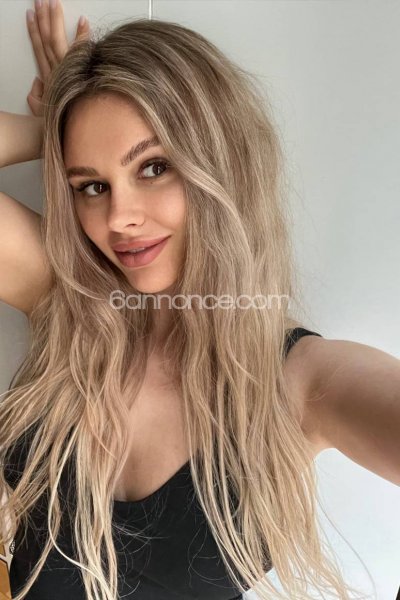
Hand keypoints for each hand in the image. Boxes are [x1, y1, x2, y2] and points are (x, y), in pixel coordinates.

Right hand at [26, 0, 89, 116]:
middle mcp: (55, 71)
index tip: (31, 16)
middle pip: (47, 40)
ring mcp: (65, 72)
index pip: (40, 50)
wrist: (68, 133)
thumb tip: (37, 83)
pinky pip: (80, 52)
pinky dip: (82, 37)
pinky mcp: (76, 74)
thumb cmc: (60, 123)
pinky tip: (84, 22)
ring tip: (53, 3)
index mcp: (48, 78)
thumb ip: (36, 96)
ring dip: (55, 20)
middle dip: (42, 19)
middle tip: (40, 1)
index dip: (34, 32)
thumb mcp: (41, 111)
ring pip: (57, 40)